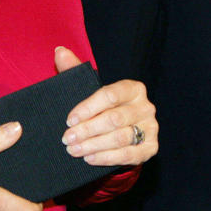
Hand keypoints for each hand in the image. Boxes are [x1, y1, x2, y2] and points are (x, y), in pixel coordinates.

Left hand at [56, 47, 157, 166]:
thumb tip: (59, 51)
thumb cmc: (103, 108)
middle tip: (67, 139)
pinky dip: (107, 157)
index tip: (69, 119)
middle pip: (114, 119)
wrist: (120, 133)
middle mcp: (146, 106)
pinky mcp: (151, 148)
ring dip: (94, 145)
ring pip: (120, 138)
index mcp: (133, 88)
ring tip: (73, 150)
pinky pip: (128, 155)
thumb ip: (75, 70)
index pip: (110, 96)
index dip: (88, 108)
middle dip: (87, 130)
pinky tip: (89, 158)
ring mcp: (151, 128)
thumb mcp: (89, 89)